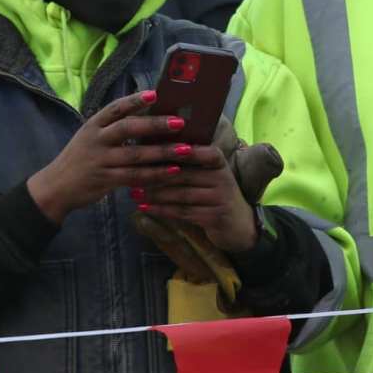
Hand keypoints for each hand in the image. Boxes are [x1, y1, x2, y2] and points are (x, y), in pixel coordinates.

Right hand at [27, 91, 196, 223]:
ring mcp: (100, 160)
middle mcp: (96, 140)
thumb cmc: (80, 159)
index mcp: (93, 125)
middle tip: (179, 122)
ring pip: (136, 155)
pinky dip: (155, 174)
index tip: (155, 94)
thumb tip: (148, 116)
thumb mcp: (90, 137)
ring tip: (186, 149)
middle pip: (128, 128)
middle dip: (155, 124)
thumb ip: (112, 128)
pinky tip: (172, 171)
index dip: (135, 100)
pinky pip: (135, 176)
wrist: (55, 187)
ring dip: (163, 152)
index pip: (115, 108)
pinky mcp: (106, 180)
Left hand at [134, 143, 258, 253]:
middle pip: (184, 174)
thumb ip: (190, 164)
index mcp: (219, 163)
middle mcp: (222, 178)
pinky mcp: (214, 217)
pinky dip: (162, 210)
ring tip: (134, 193)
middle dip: (156, 175)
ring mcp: (220, 198)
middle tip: (132, 174)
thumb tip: (154, 148)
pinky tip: (146, 207)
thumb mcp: (209, 176)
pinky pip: (183, 212)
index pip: (202, 151)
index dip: (182, 150)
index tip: (155, 147)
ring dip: (155, 194)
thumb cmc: (216, 195)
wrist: (240, 226)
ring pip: (181, 194)